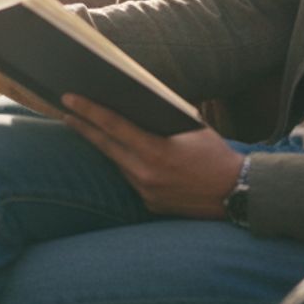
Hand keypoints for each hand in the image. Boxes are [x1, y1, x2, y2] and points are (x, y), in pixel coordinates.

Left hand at [59, 94, 241, 218]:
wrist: (237, 195)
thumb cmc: (217, 156)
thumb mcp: (193, 128)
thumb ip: (166, 117)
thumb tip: (140, 102)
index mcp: (156, 151)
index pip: (113, 126)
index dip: (89, 111)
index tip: (69, 99)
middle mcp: (146, 174)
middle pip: (105, 146)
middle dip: (83, 127)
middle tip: (66, 112)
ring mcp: (146, 192)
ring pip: (117, 163)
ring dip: (104, 146)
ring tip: (86, 128)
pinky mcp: (150, 205)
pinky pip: (131, 180)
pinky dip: (126, 165)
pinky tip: (120, 154)